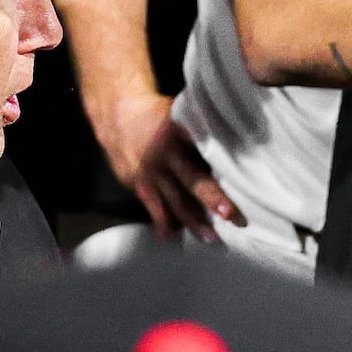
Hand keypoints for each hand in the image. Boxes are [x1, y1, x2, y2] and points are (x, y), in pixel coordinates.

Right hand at [90, 82, 242, 238]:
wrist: (115, 117)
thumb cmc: (157, 117)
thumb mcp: (178, 115)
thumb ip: (197, 134)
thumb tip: (227, 156)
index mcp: (178, 132)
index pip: (204, 148)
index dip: (220, 163)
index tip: (236, 177)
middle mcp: (164, 154)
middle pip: (192, 180)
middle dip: (212, 199)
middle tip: (230, 216)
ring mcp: (149, 172)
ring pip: (173, 201)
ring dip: (192, 221)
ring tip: (209, 237)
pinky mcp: (136, 184)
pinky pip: (154, 208)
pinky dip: (164, 223)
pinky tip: (172, 236)